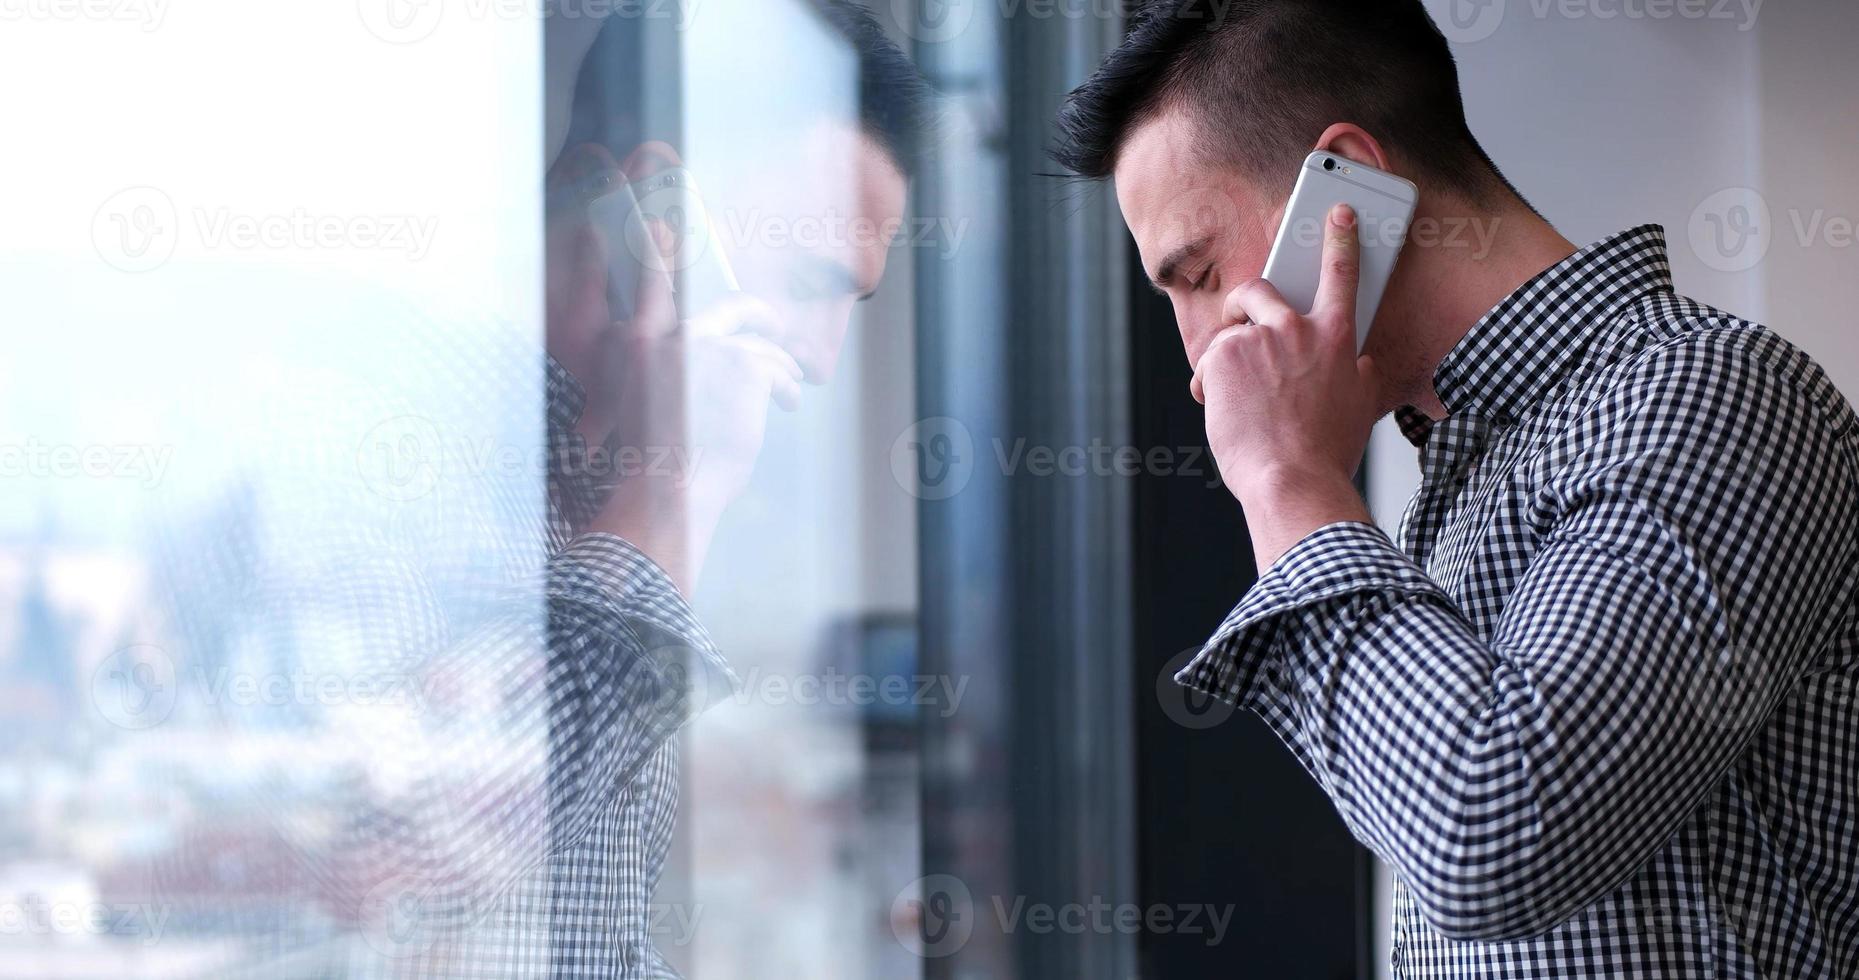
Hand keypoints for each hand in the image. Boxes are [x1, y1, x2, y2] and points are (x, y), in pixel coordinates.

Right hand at [588, 223, 801, 593]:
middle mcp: (672, 336)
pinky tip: (787, 407)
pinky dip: (787, 391)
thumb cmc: (657, 463)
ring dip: (780, 372)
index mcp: (639, 344)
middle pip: (734, 308)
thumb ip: (669, 372)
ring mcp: (709, 348)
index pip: (650, 282)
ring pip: (765, 349)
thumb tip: (708, 362)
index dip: (654, 251)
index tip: (655, 222)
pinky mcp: (742, 366)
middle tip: (776, 328)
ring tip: (787, 393)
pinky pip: (779, 372)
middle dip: (763, 318)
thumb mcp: (644, 407)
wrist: (665, 490)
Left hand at [1189, 203, 1378, 567]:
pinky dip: (1209, 383)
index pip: (1342, 275)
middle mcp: (1298, 330)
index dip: (1341, 238)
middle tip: (1241, 329)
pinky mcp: (1224, 355)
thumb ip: (1358, 374)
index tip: (1340, 212)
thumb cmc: (1326, 453)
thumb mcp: (1358, 407)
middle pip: (1261, 289)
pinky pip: (1209, 359)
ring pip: (1230, 332)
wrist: (1292, 481)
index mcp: (1337, 340)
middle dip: (1246, 303)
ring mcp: (1259, 340)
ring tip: (1234, 397)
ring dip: (1226, 360)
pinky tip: (1221, 409)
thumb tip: (1362, 362)